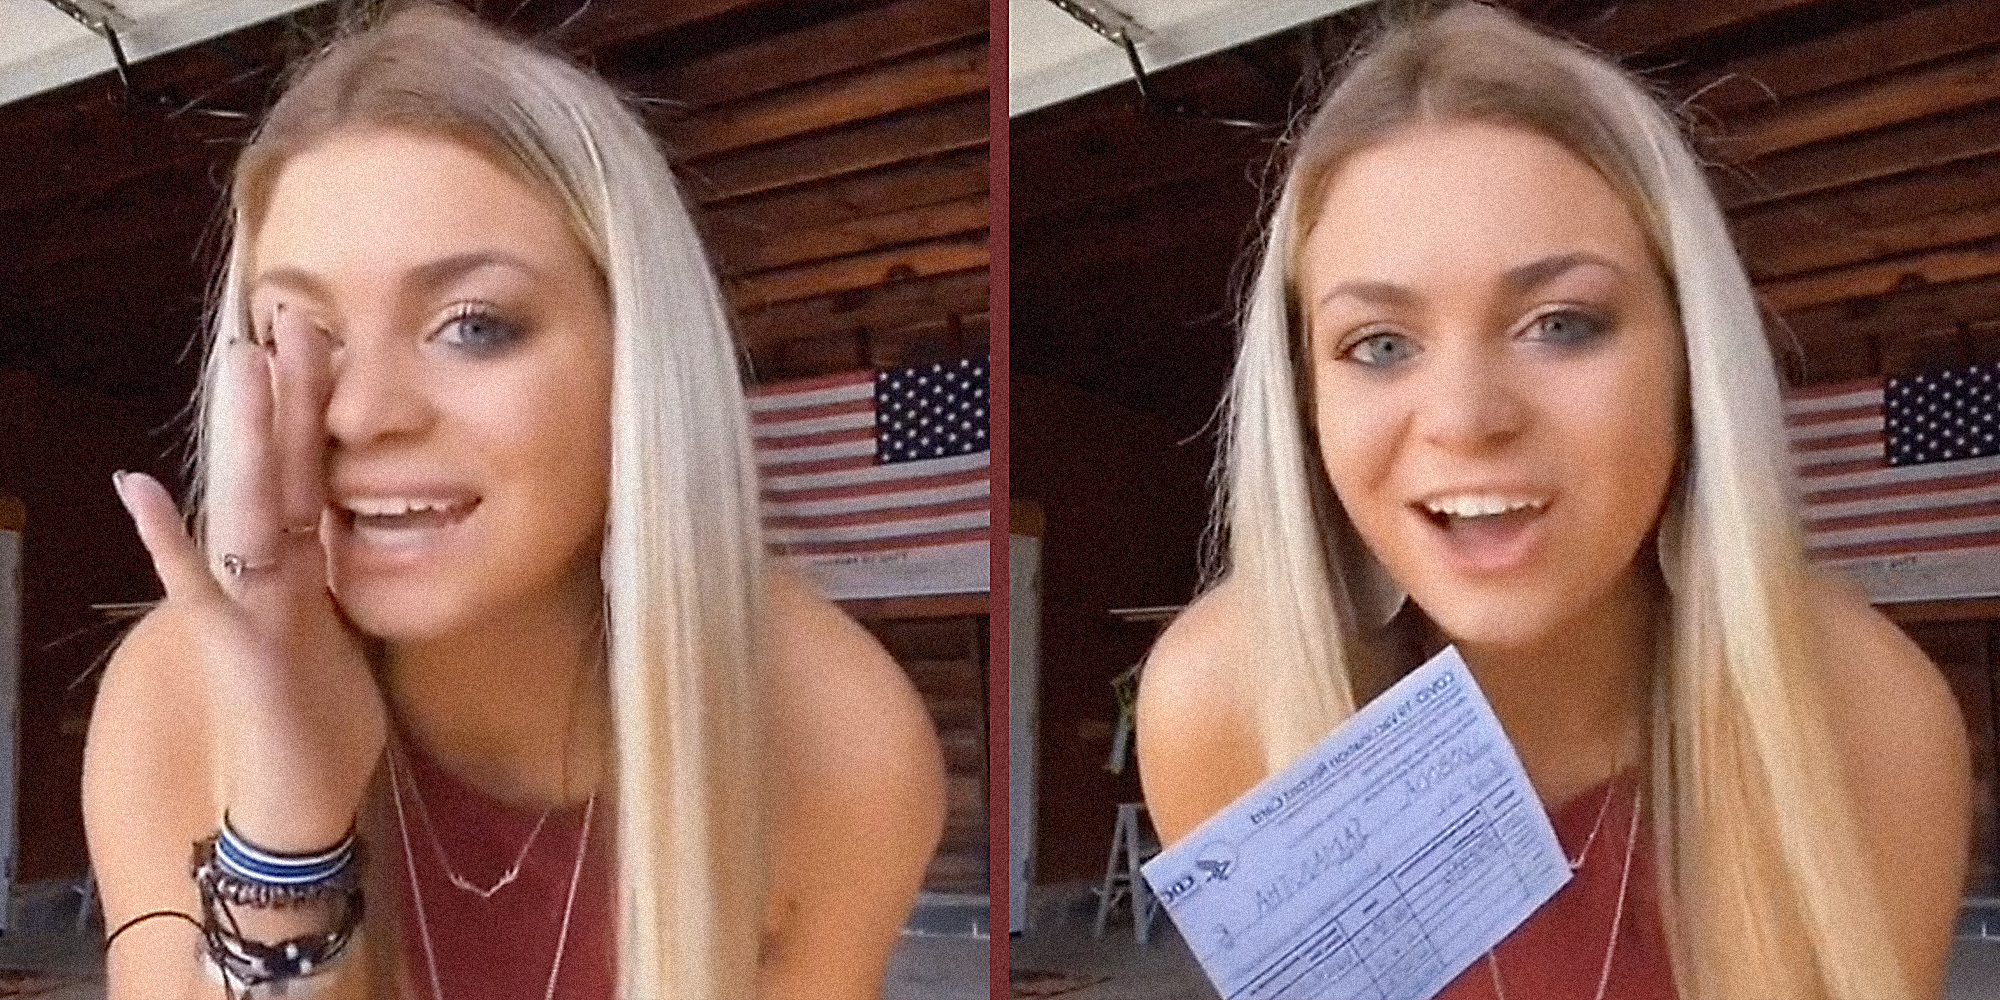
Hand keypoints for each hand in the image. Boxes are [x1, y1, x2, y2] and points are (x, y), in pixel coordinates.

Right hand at [114, 305, 384, 850]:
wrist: (295, 802)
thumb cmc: (321, 718)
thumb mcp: (342, 626)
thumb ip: (333, 568)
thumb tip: (345, 515)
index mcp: (296, 566)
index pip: (306, 469)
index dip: (314, 406)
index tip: (323, 332)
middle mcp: (264, 574)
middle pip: (275, 468)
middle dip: (282, 394)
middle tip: (287, 310)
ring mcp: (244, 607)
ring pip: (242, 506)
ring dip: (240, 436)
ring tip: (237, 364)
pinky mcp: (239, 651)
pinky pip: (201, 592)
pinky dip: (170, 543)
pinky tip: (139, 490)